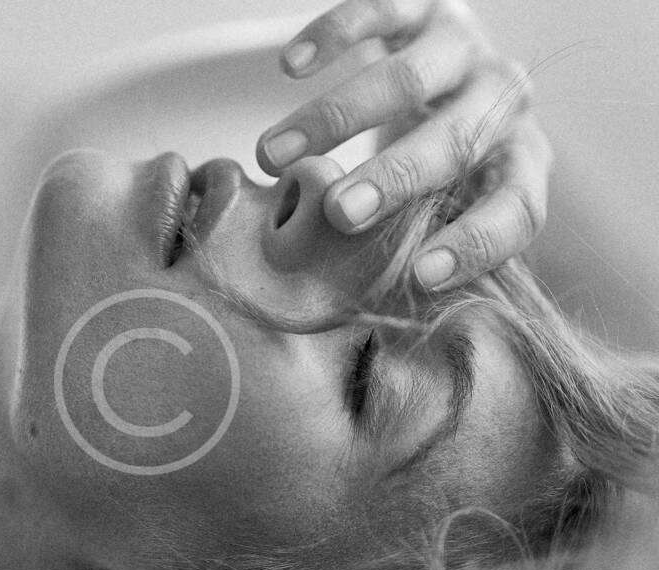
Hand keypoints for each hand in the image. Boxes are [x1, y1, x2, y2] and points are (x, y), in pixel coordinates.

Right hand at [255, 0, 551, 290]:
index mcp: (518, 161)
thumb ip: (421, 243)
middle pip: (457, 139)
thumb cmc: (435, 162)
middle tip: (338, 211)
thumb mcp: (442, 205)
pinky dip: (331, 36)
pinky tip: (288, 67)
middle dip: (394, 177)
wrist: (444, 72)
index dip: (477, 242)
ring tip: (272, 153)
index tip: (421, 275)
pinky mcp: (419, 5)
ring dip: (336, 117)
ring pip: (408, 76)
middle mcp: (503, 101)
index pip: (518, 205)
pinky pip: (378, 10)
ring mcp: (463, 47)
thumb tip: (380, 316)